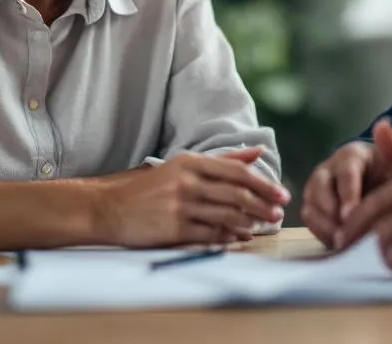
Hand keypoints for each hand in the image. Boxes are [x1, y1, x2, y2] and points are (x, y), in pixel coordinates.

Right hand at [89, 147, 289, 247]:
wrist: (110, 208)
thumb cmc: (151, 187)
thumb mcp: (184, 165)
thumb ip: (223, 160)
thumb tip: (257, 153)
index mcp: (191, 163)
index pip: (237, 171)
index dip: (263, 184)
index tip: (281, 194)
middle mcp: (187, 182)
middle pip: (236, 194)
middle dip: (262, 206)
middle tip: (278, 213)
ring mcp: (179, 206)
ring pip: (226, 216)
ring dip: (249, 223)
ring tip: (263, 226)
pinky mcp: (173, 229)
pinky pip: (210, 235)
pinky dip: (229, 238)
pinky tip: (240, 238)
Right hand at [301, 119, 391, 247]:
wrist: (387, 193)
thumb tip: (383, 123)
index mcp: (351, 155)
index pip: (345, 172)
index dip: (347, 194)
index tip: (351, 215)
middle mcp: (330, 168)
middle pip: (319, 187)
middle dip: (330, 212)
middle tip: (345, 234)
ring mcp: (319, 187)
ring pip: (311, 203)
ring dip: (324, 224)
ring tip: (343, 242)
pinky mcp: (314, 204)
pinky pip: (309, 217)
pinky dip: (320, 231)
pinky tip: (338, 244)